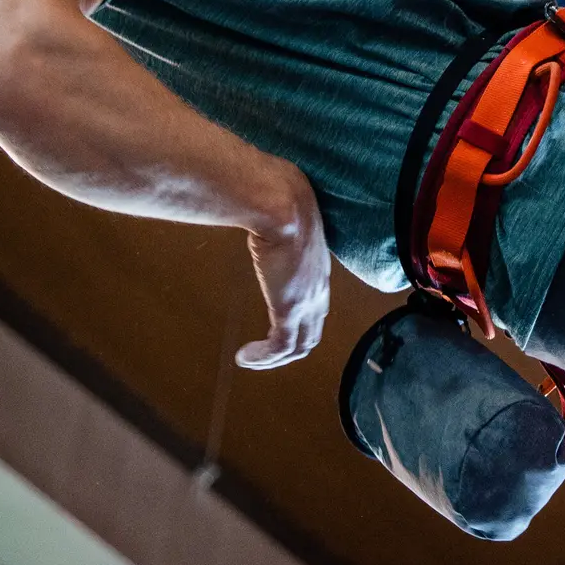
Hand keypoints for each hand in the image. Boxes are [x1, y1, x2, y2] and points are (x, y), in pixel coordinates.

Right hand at [237, 168, 331, 368]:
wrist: (283, 205)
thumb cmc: (281, 203)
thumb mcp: (284, 222)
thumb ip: (278, 230)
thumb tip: (259, 218)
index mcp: (319, 270)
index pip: (317, 307)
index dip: (301, 322)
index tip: (279, 328)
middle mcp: (319, 290)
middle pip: (313, 333)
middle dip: (290, 348)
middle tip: (267, 355)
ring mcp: (307, 302)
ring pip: (299, 346)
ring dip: (275, 359)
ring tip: (253, 361)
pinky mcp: (290, 310)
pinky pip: (280, 347)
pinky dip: (263, 358)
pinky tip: (245, 357)